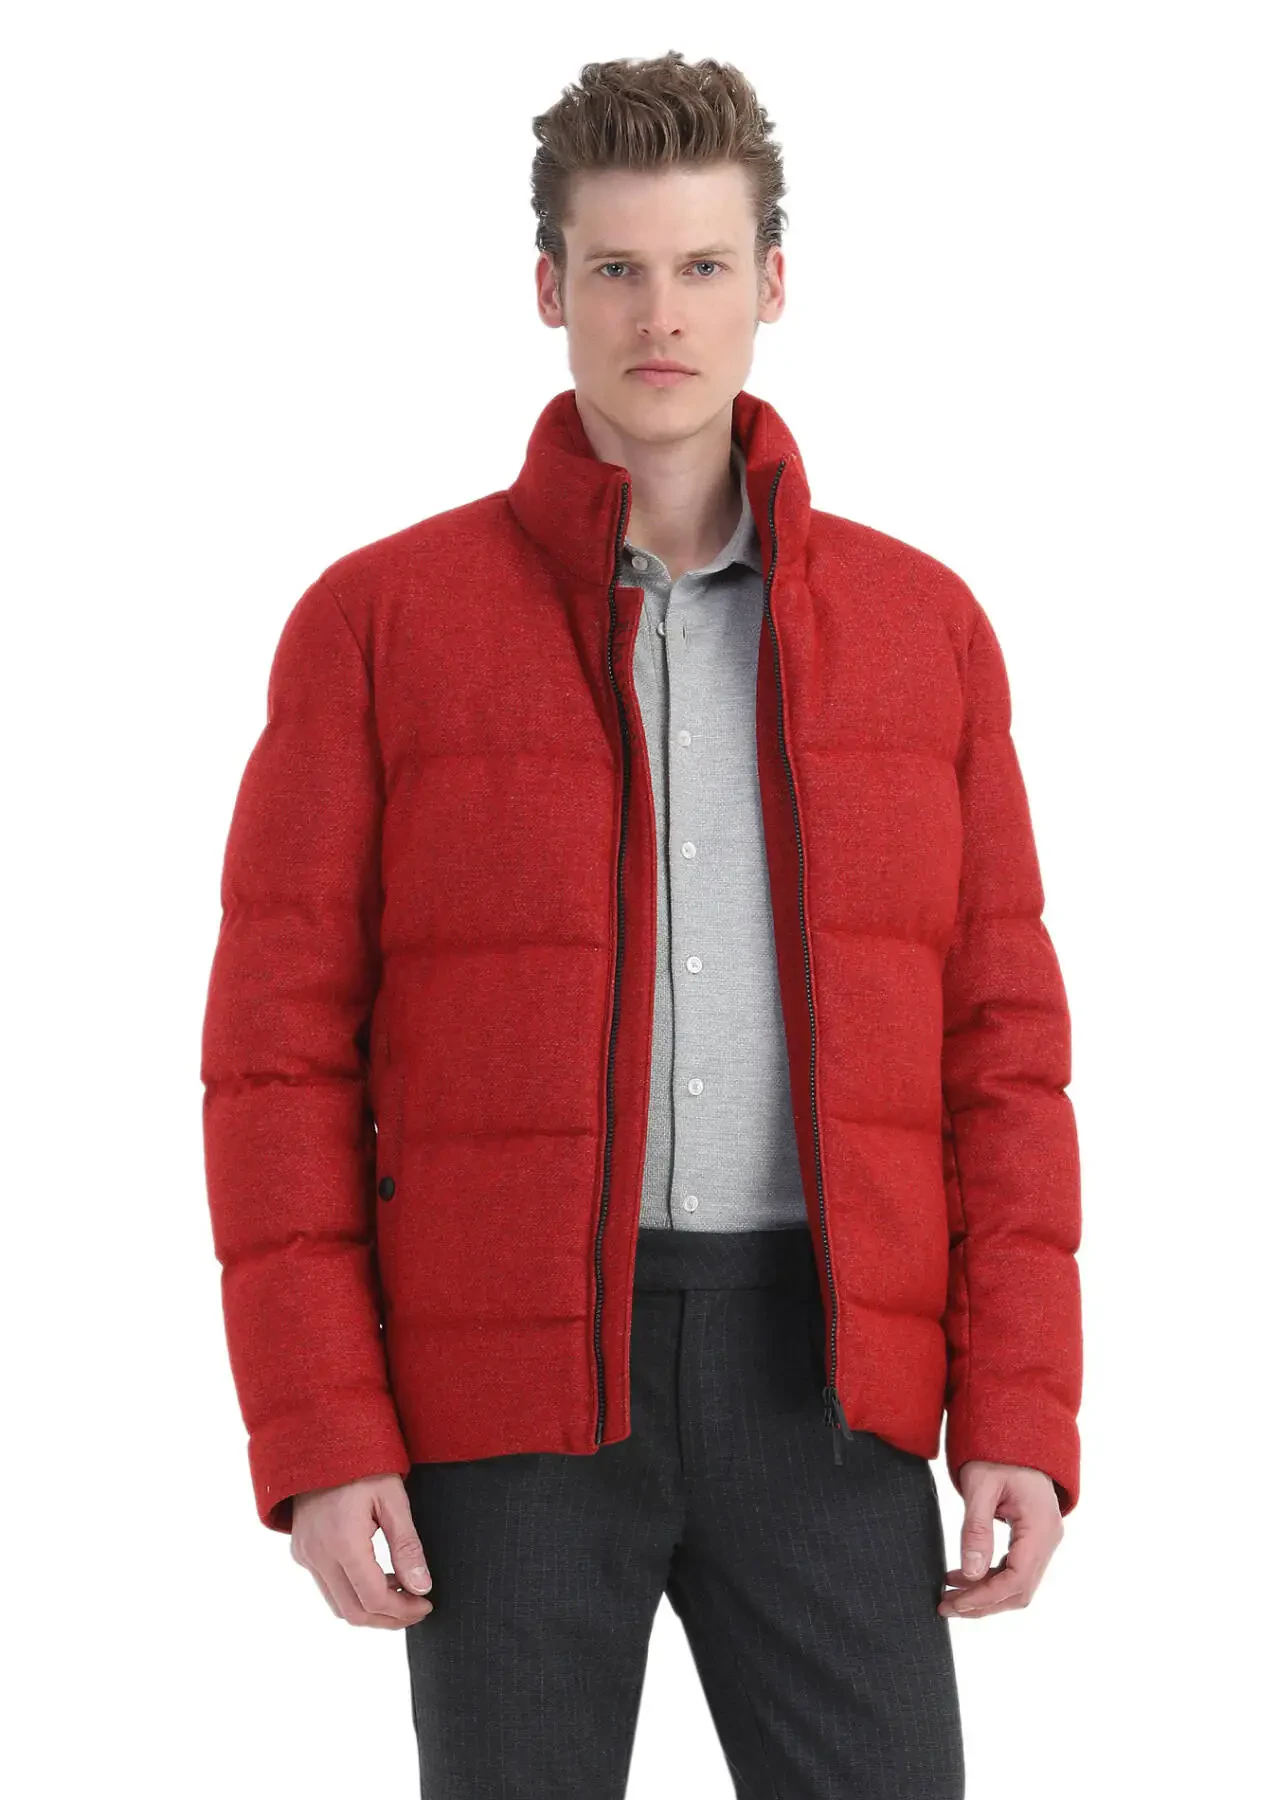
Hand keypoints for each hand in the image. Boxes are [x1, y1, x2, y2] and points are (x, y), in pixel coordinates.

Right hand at [290, 1473, 434, 1627]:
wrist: (320, 1439)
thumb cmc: (363, 1462)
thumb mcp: (393, 1498)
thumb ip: (407, 1546)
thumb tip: (422, 1587)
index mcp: (343, 1541)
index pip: (374, 1599)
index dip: (403, 1610)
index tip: (427, 1603)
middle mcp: (318, 1555)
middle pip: (353, 1613)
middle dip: (389, 1619)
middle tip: (417, 1607)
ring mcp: (305, 1554)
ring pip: (337, 1605)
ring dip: (370, 1609)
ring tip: (401, 1592)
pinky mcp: (301, 1551)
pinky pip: (326, 1587)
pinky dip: (353, 1593)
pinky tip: (378, 1576)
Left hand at [938, 1460, 1062, 1619]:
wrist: (1016, 1432)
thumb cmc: (996, 1453)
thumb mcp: (980, 1485)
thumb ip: (976, 1529)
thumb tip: (969, 1574)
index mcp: (1040, 1526)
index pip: (1017, 1579)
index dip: (985, 1597)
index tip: (954, 1603)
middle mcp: (1049, 1539)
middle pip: (1020, 1590)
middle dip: (982, 1603)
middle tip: (945, 1606)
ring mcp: (1044, 1540)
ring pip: (1018, 1585)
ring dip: (985, 1595)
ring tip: (948, 1596)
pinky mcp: (1033, 1539)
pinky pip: (1015, 1570)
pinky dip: (989, 1579)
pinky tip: (961, 1577)